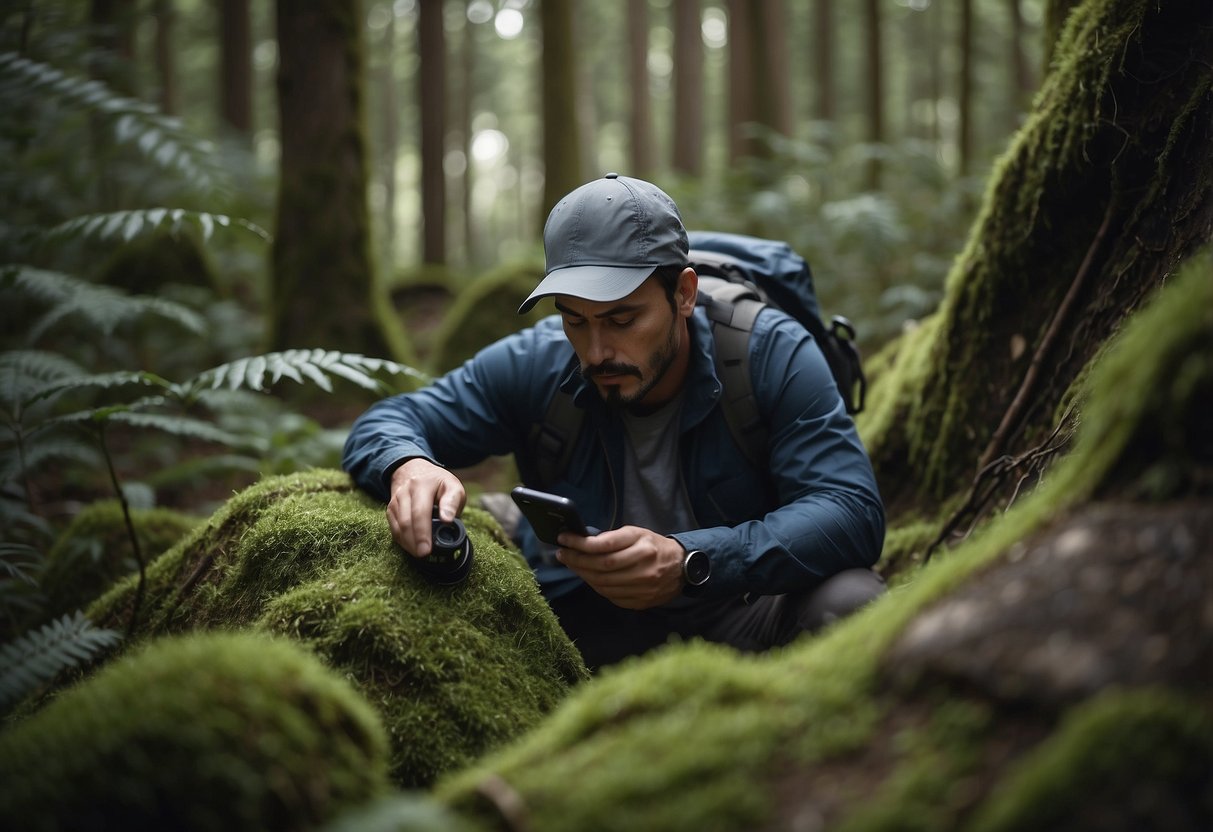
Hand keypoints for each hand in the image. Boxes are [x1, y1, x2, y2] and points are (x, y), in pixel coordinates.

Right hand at [387, 458, 465, 556]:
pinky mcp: (390, 509)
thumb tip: (447, 520)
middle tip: (425, 555)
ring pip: (399, 527)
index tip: (428, 548)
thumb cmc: (439, 484)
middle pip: (407, 522)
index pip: (420, 511)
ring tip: (420, 553)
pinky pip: (394, 529)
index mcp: (421, 485)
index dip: (423, 532)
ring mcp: (395, 500)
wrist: (416, 472)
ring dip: (409, 543)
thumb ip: (452, 502)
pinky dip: (403, 540)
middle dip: (415, 542)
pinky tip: (412, 547)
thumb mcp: (453, 487)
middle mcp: (405, 491)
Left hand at [555, 526, 684, 609]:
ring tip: (572, 565)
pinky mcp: (641, 601)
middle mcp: (644, 565)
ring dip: (583, 574)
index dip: (580, 543)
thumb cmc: (654, 547)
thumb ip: (614, 538)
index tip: (564, 539)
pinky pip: (611, 596)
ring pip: (603, 583)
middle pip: (601, 566)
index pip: (604, 545)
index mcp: (642, 544)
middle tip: (562, 554)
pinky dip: (596, 587)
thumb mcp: (637, 534)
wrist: (681, 569)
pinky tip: (588, 577)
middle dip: (577, 560)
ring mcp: (643, 586)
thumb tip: (583, 543)